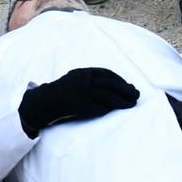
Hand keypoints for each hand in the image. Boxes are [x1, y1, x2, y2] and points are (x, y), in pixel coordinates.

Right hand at [17, 67, 138, 136]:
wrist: (45, 102)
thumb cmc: (62, 92)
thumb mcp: (75, 79)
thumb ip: (90, 80)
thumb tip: (112, 84)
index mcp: (83, 73)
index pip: (106, 74)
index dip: (119, 80)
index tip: (128, 85)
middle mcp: (84, 81)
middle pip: (110, 84)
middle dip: (125, 88)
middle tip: (136, 93)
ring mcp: (83, 94)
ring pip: (108, 95)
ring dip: (122, 99)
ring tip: (132, 102)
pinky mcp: (82, 106)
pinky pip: (100, 106)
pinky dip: (112, 107)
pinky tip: (120, 108)